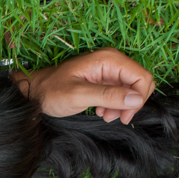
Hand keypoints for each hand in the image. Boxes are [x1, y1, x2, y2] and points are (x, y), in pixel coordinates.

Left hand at [19, 47, 155, 123]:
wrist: (36, 91)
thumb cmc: (52, 91)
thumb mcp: (79, 95)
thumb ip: (108, 96)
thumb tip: (136, 99)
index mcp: (109, 59)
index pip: (142, 77)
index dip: (139, 98)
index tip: (125, 115)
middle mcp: (112, 61)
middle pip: (140, 82)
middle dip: (132, 103)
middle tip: (116, 117)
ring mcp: (108, 70)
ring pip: (131, 89)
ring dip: (123, 106)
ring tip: (105, 116)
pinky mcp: (104, 80)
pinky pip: (120, 92)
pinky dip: (115, 104)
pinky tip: (101, 111)